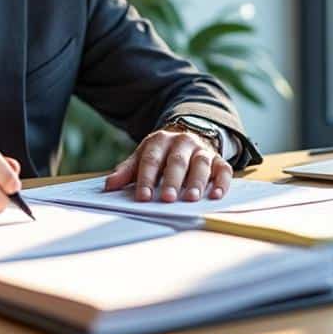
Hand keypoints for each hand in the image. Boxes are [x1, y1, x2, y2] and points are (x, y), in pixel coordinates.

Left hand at [103, 128, 231, 202]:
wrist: (189, 134)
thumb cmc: (162, 153)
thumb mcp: (143, 156)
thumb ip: (127, 171)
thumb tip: (109, 186)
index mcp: (160, 141)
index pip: (151, 160)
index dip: (146, 179)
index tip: (143, 197)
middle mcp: (182, 142)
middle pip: (177, 162)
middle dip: (172, 181)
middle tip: (168, 199)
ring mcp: (202, 150)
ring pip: (200, 165)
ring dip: (196, 182)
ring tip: (191, 198)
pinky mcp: (218, 160)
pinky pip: (223, 170)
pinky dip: (222, 182)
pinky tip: (216, 195)